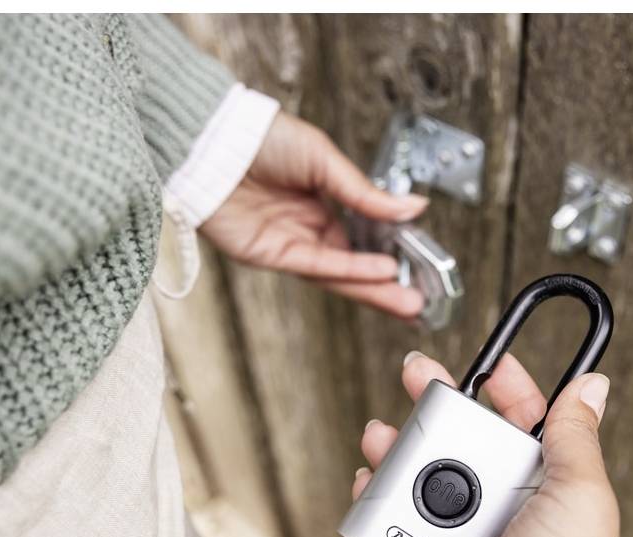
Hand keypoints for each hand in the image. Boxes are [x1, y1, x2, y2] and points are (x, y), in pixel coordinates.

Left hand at [201, 111, 426, 318]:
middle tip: (420, 302)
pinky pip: (315, 266)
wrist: (212, 140)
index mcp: (318, 202)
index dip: (387, 252)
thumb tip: (412, 207)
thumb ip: (366, 193)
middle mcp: (304, 228)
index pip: (359, 237)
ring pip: (336, 274)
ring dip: (373, 288)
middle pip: (351, 264)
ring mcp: (287, 243)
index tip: (416, 264)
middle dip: (386, 285)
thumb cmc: (261, 137)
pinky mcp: (268, 254)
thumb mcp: (324, 160)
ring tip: (408, 301)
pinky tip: (378, 274)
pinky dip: (348, 271)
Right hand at [352, 351, 628, 536]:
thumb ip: (577, 438)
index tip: (488, 364)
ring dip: (398, 452)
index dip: (511, 391)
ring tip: (378, 434)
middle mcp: (514, 527)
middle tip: (414, 374)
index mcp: (558, 502)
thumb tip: (594, 385)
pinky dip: (378, 506)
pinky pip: (397, 534)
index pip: (533, 432)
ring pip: (427, 487)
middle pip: (470, 450)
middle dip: (440, 408)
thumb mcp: (584, 499)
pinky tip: (368, 483)